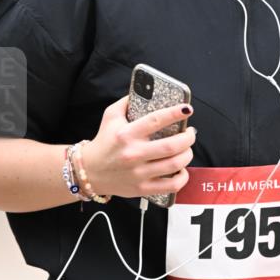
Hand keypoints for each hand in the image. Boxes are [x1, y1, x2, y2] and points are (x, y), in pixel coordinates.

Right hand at [82, 95, 196, 199]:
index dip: (175, 113)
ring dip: (187, 155)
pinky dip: (182, 177)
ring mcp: (138, 173)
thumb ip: (127, 102)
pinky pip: (171, 186)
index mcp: (126, 134)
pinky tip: (181, 170)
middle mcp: (133, 154)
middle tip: (190, 133)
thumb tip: (147, 90)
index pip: (156, 120)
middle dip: (188, 137)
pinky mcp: (142, 188)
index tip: (187, 109)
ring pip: (174, 165)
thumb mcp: (110, 116)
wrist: (89, 171)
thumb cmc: (104, 141)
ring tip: (187, 149)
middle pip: (172, 146)